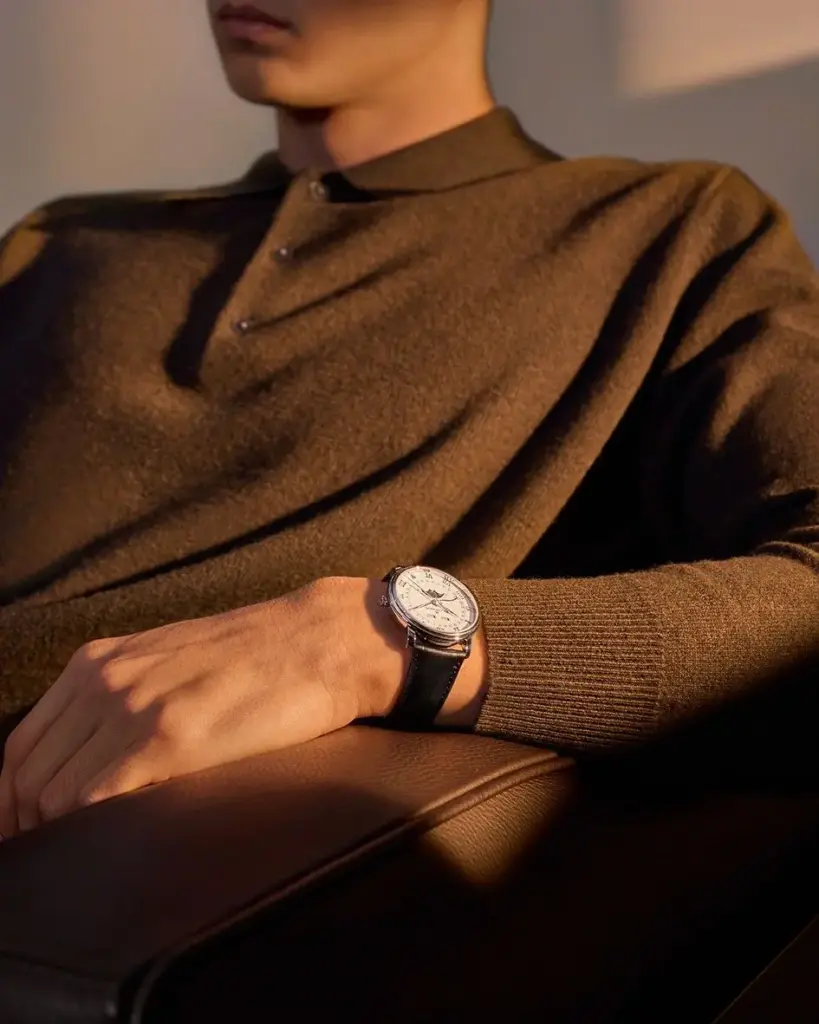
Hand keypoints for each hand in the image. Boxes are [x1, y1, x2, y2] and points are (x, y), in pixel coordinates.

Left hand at [0, 577, 415, 836]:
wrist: (321, 640)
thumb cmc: (258, 656)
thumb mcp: (170, 661)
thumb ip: (121, 696)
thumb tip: (89, 758)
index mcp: (100, 661)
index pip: (20, 746)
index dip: (12, 803)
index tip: (28, 834)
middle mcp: (105, 680)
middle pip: (27, 774)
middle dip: (28, 826)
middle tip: (55, 857)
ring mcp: (135, 707)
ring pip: (54, 794)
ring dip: (59, 834)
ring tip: (86, 855)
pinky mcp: (172, 737)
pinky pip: (96, 799)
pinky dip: (89, 830)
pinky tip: (113, 839)